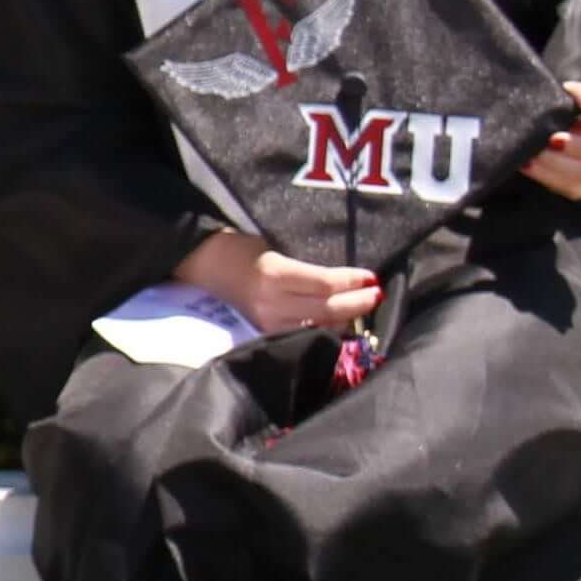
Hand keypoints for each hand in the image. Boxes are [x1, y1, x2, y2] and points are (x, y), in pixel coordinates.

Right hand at [177, 230, 380, 334]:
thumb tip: (343, 278)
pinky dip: (325, 328)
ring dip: (346, 318)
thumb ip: (305, 266)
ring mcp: (268, 322)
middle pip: (327, 308)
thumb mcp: (274, 246)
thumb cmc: (241, 248)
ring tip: (363, 307)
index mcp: (275, 274)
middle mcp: (273, 303)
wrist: (205, 265)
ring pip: (319, 325)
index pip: (325, 284)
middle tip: (376, 294)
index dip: (352, 282)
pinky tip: (340, 323)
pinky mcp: (265, 333)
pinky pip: (303, 334)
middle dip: (357, 303)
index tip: (371, 277)